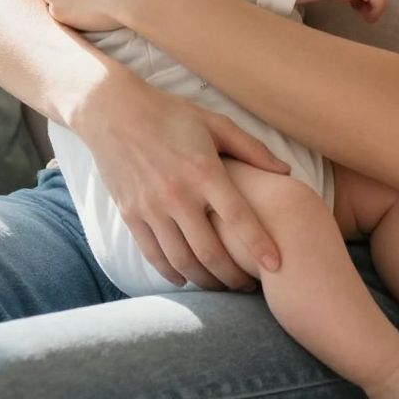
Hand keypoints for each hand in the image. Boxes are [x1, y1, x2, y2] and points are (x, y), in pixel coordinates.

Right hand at [77, 75, 287, 289]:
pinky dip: (172, 273)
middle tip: (249, 286)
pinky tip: (185, 279)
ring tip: (222, 287)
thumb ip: (251, 149)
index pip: (239, 217)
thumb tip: (286, 172)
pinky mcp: (130, 214)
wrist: (112, 111)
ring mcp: (151, 207)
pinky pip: (153, 254)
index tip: (277, 266)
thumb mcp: (214, 123)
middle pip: (211, 250)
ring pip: (182, 260)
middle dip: (233, 276)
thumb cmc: (170, 114)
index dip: (260, 245)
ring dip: (205, 281)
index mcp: (204, 171)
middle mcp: (178, 194)